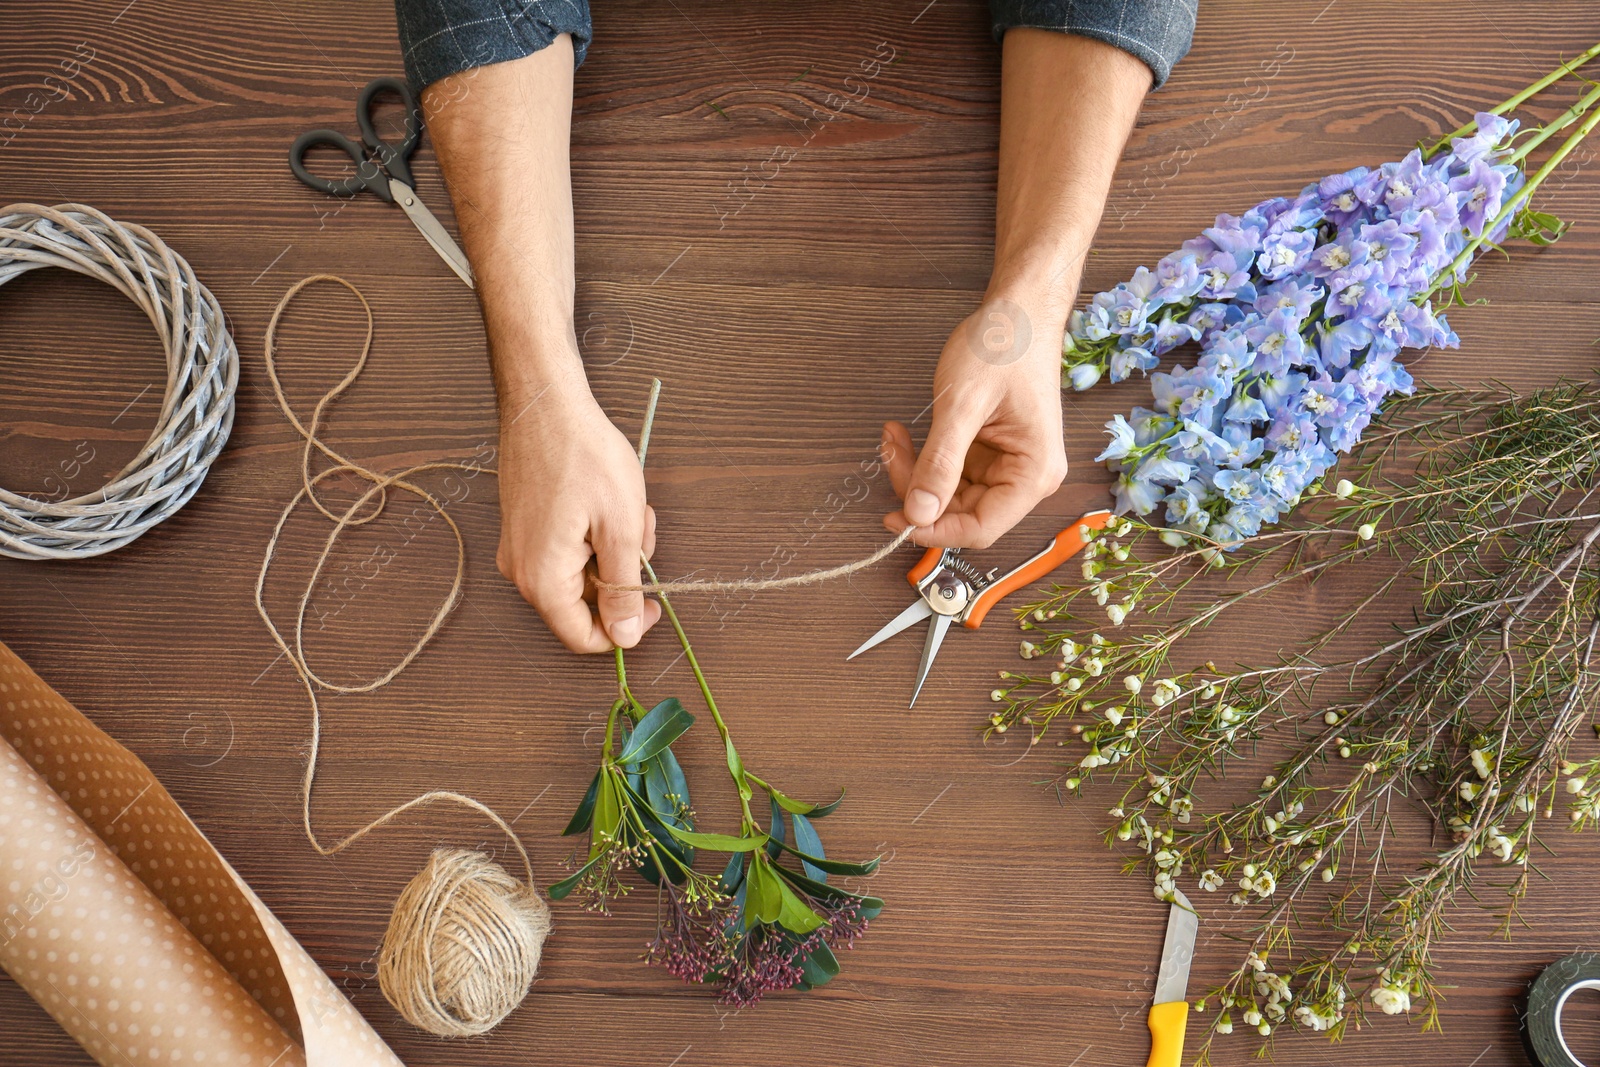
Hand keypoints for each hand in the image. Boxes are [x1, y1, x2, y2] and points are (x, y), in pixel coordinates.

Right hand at [495, 380, 660, 652]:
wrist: (545, 404)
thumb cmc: (584, 457)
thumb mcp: (620, 529)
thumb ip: (622, 590)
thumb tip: (624, 637)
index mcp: (543, 580)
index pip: (582, 637)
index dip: (623, 630)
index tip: (652, 604)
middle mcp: (522, 571)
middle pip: (583, 604)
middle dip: (622, 576)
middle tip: (642, 534)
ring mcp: (519, 548)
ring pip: (580, 573)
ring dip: (612, 550)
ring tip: (626, 509)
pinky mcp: (524, 527)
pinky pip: (566, 550)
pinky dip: (595, 534)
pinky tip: (607, 502)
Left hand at [882, 296, 1067, 548]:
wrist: (1019, 311)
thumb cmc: (1004, 347)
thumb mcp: (963, 405)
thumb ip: (940, 463)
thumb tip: (918, 514)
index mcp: (1034, 473)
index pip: (982, 528)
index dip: (936, 531)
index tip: (896, 520)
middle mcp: (1026, 477)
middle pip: (962, 513)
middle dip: (918, 492)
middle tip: (890, 455)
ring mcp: (1007, 466)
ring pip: (950, 495)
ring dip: (915, 473)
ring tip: (894, 438)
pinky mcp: (989, 454)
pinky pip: (950, 473)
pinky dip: (923, 458)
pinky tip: (904, 436)